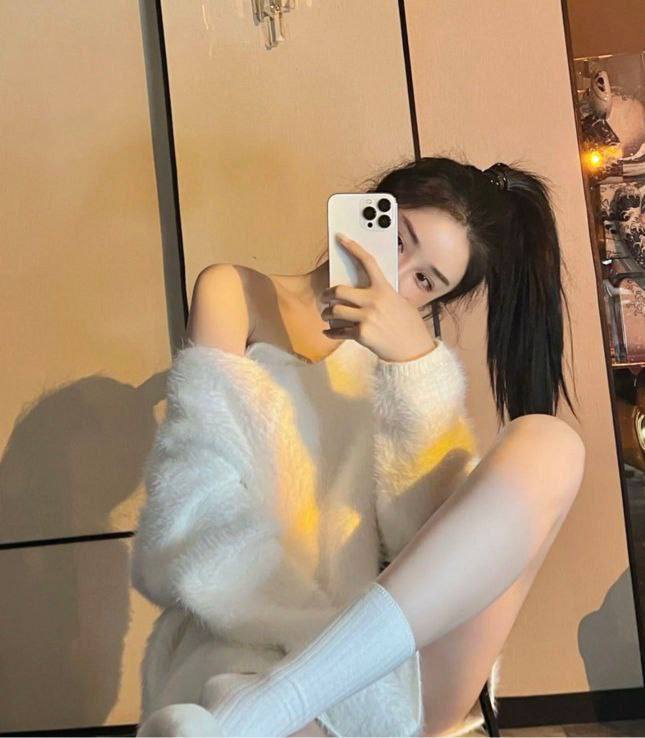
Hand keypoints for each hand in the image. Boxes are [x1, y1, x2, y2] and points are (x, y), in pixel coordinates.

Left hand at [321, 234, 436, 362]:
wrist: (413, 350)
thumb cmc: (409, 326)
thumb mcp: (400, 302)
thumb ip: (383, 295)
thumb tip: (366, 292)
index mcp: (384, 289)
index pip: (367, 262)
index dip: (352, 247)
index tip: (340, 238)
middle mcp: (373, 301)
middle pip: (339, 291)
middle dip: (327, 294)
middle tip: (324, 297)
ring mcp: (366, 318)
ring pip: (334, 311)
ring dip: (326, 314)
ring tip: (326, 315)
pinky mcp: (361, 334)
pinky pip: (338, 331)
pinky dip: (330, 333)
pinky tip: (328, 332)